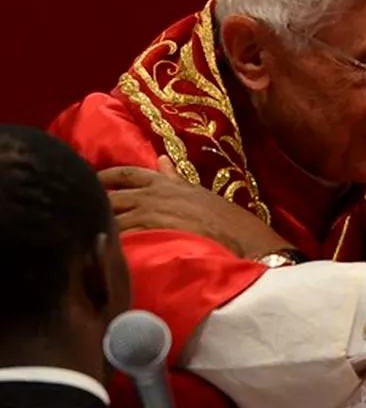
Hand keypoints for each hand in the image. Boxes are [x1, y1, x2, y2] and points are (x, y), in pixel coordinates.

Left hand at [99, 156, 291, 259]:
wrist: (240, 238)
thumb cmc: (225, 218)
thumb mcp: (198, 192)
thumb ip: (174, 177)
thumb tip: (160, 158)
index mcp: (165, 182)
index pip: (127, 173)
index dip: (106, 176)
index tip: (92, 180)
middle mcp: (152, 194)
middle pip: (112, 195)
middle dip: (97, 202)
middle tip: (83, 211)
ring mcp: (149, 213)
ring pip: (113, 217)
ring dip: (101, 224)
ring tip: (91, 234)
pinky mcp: (149, 233)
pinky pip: (120, 236)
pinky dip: (110, 241)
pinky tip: (104, 249)